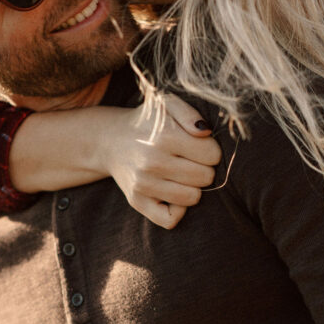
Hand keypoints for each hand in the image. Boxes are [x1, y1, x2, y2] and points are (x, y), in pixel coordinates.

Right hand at [105, 96, 221, 228]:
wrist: (110, 140)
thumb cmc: (148, 122)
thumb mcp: (167, 104)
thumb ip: (190, 113)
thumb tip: (205, 133)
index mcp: (164, 136)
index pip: (212, 154)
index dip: (210, 149)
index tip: (198, 146)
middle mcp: (152, 162)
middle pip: (206, 177)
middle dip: (204, 168)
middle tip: (190, 160)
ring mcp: (143, 185)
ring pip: (192, 198)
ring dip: (193, 187)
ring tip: (181, 175)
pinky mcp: (137, 202)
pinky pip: (170, 220)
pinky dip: (178, 210)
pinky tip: (174, 194)